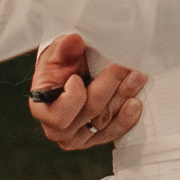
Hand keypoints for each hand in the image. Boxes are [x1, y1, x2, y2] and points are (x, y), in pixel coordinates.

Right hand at [29, 32, 145, 150]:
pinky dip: (127, 117)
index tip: (78, 77)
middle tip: (123, 65)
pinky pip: (115, 132)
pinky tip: (135, 102)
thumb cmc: (62, 64)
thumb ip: (65, 48)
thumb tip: (74, 41)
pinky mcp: (97, 138)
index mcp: (43, 109)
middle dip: (109, 86)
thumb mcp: (59, 52)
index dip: (73, 98)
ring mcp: (79, 137)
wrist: (71, 75)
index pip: (60, 115)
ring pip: (106, 121)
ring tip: (136, 77)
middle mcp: (58, 130)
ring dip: (123, 97)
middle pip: (91, 112)